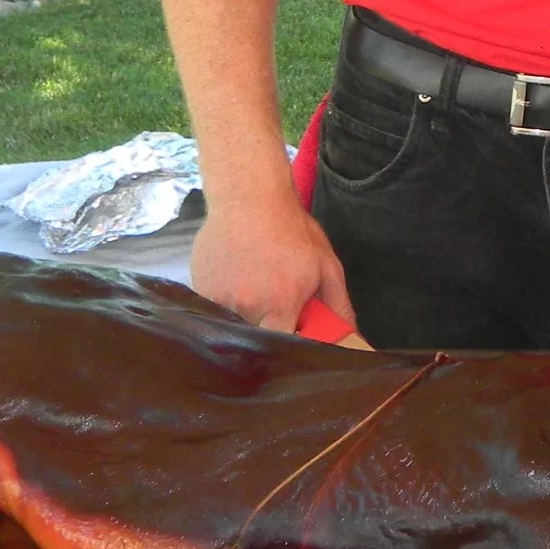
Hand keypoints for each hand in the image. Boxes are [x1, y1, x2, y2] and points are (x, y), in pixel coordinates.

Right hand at [190, 190, 354, 335]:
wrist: (248, 197)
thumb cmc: (292, 230)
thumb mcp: (326, 264)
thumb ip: (338, 305)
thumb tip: (350, 338)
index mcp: (280, 305)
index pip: (282, 348)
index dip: (287, 350)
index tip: (292, 342)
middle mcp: (246, 307)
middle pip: (255, 340)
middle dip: (265, 331)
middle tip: (273, 309)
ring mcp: (218, 300)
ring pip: (233, 325)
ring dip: (244, 316)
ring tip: (253, 289)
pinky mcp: (199, 289)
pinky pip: (213, 309)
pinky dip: (224, 302)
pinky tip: (235, 280)